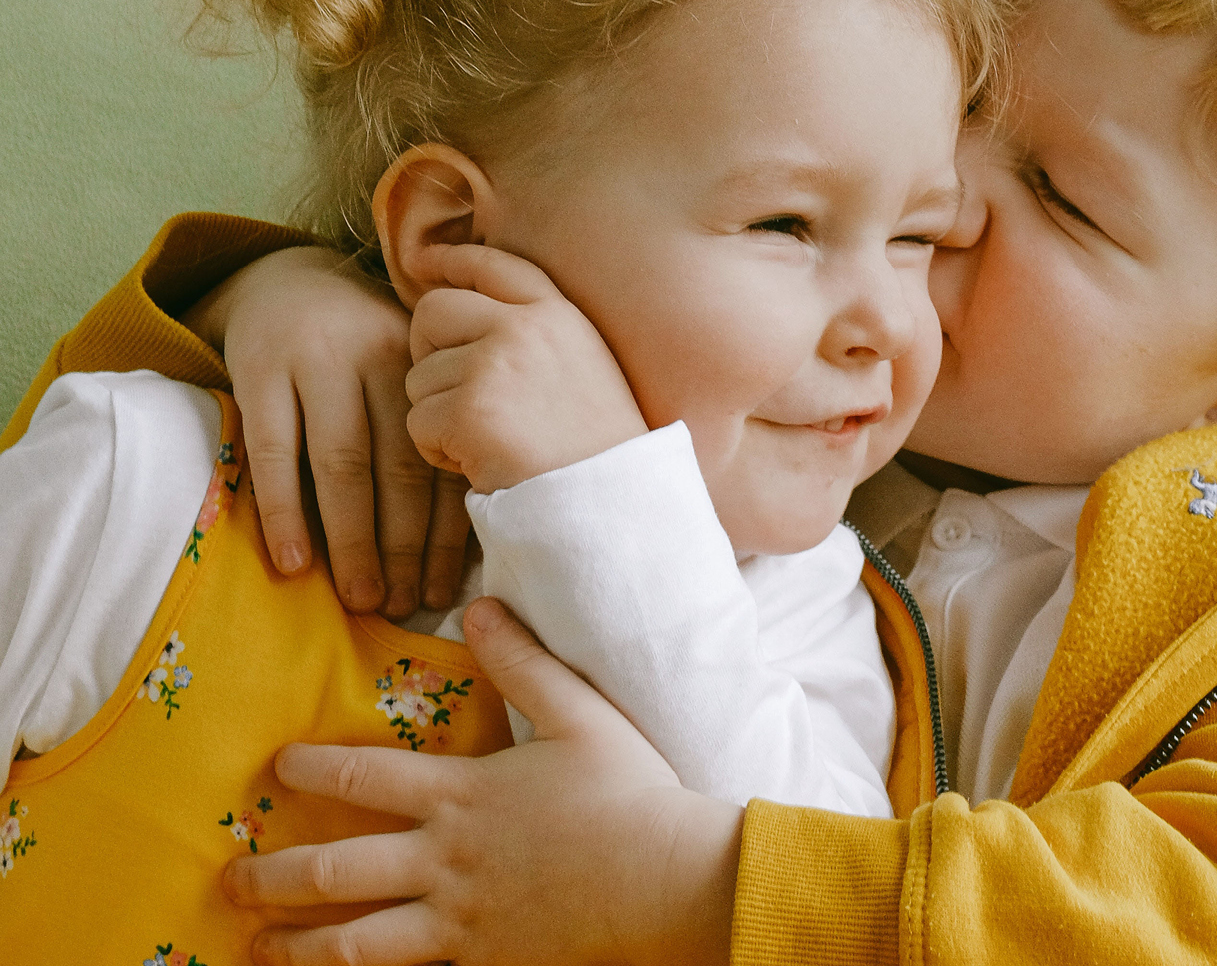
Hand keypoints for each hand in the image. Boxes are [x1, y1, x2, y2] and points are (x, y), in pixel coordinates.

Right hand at [185, 246, 471, 616]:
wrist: (286, 279)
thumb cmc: (364, 349)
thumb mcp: (410, 374)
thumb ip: (434, 433)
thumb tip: (464, 539)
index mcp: (430, 365)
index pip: (444, 460)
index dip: (447, 532)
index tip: (446, 590)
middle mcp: (381, 360)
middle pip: (400, 468)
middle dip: (404, 547)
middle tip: (404, 605)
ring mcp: (317, 362)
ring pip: (342, 465)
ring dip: (352, 540)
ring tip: (360, 597)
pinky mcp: (259, 370)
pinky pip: (273, 452)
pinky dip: (284, 511)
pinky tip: (292, 562)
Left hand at [226, 598, 742, 964]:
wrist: (665, 877)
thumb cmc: (629, 790)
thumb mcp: (580, 712)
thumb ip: (524, 661)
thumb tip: (480, 604)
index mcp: (462, 795)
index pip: (365, 779)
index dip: (313, 770)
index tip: (277, 768)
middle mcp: (444, 860)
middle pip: (336, 870)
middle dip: (275, 876)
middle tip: (233, 880)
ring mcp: (459, 919)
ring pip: (356, 941)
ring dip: (299, 945)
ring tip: (259, 950)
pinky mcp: (483, 960)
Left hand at [404, 243, 648, 493]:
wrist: (614, 501)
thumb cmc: (598, 448)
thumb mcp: (585, 367)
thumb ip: (536, 335)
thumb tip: (463, 316)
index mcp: (561, 315)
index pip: (494, 264)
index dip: (451, 260)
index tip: (422, 263)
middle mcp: (526, 327)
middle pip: (433, 311)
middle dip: (426, 351)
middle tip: (451, 393)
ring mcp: (495, 365)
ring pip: (420, 378)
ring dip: (440, 415)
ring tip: (489, 442)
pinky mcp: (469, 411)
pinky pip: (418, 422)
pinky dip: (438, 451)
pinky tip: (479, 463)